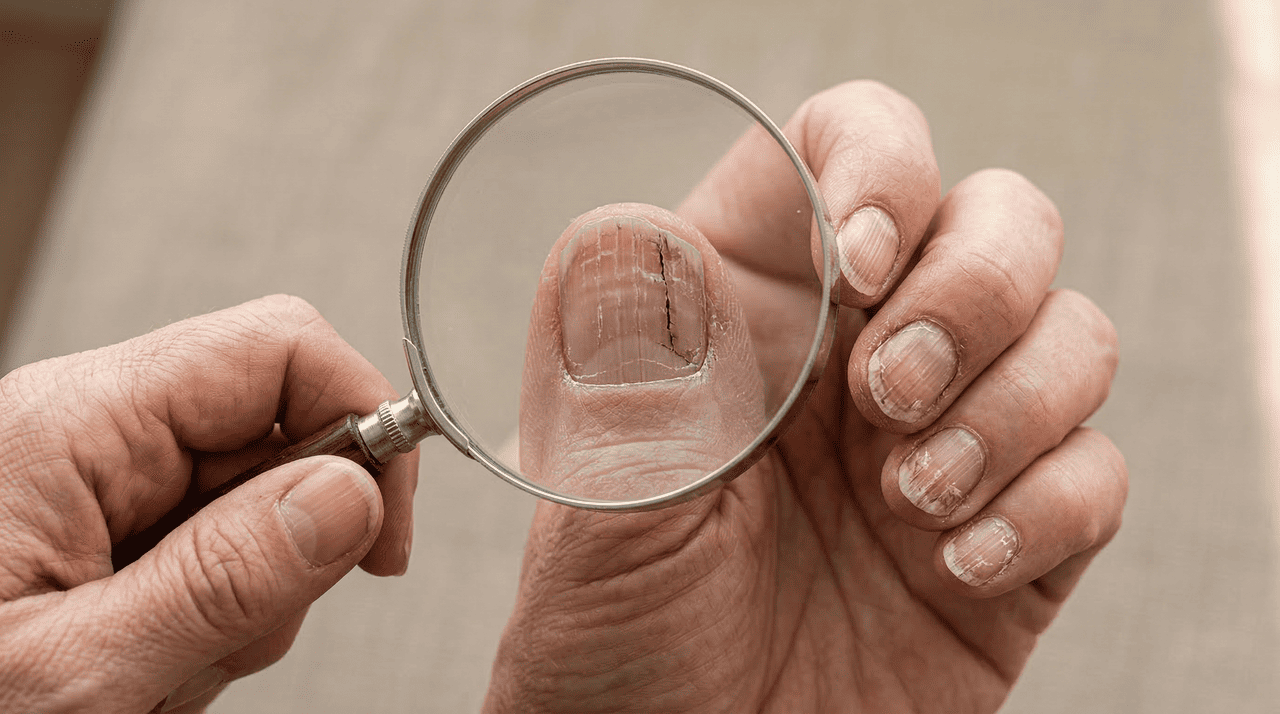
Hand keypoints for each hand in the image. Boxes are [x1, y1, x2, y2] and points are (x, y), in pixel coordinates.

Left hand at [0, 295, 417, 712]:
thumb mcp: (78, 675)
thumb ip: (226, 580)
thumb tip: (354, 493)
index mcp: (74, 425)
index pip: (277, 348)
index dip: (361, 418)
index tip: (383, 527)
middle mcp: (92, 429)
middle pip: (282, 424)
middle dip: (297, 538)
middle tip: (236, 633)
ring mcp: (105, 478)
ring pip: (266, 497)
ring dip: (254, 595)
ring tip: (166, 666)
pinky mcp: (114, 524)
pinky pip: (225, 546)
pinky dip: (221, 614)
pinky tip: (158, 660)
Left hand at [485, 82, 1126, 712]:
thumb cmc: (617, 650)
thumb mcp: (591, 512)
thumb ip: (620, 377)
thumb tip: (641, 238)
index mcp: (748, 313)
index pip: (838, 151)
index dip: (877, 165)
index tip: (857, 261)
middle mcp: (856, 358)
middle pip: (995, 219)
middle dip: (973, 289)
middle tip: (889, 396)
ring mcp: (946, 442)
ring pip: (1069, 333)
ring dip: (1014, 402)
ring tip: (913, 498)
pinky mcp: (1015, 539)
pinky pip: (1096, 472)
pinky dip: (1050, 504)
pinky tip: (956, 564)